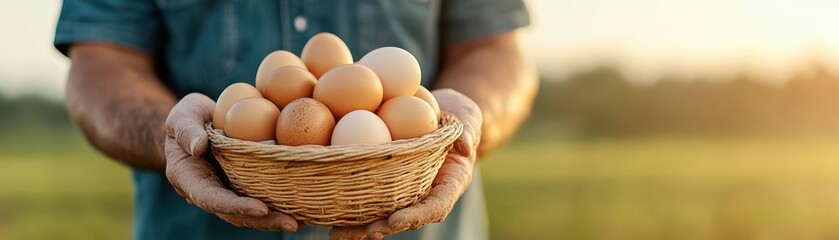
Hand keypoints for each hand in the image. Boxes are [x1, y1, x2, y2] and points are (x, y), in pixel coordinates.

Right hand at [164, 93, 302, 230]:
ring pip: (252, 212)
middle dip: (265, 221)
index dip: (236, 207)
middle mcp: (209, 192)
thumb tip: (198, 147)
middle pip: (236, 214)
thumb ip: (186, 130)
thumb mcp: (181, 117)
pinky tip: (306, 205)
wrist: (196, 123)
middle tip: (292, 223)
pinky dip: (282, 203)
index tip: (260, 209)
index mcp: (190, 180)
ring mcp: (228, 191)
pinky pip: (262, 197)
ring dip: (277, 219)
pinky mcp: (244, 186)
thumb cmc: (187, 117)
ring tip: (305, 221)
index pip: (212, 198)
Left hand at [330, 89, 482, 239]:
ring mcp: (403, 188)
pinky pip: (365, 191)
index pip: (435, 206)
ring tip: (336, 234)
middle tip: (366, 233)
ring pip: (380, 211)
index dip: (416, 216)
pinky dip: (345, 201)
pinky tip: (322, 207)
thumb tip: (464, 146)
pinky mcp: (384, 178)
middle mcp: (424, 192)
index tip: (396, 221)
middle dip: (383, 227)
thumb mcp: (468, 118)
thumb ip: (466, 131)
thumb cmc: (459, 116)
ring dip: (358, 225)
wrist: (442, 113)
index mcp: (448, 184)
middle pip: (403, 216)